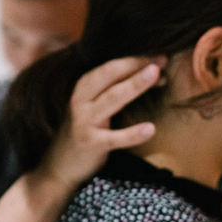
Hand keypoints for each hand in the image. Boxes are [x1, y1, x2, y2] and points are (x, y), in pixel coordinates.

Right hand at [31, 56, 160, 198]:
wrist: (59, 166)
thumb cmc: (84, 131)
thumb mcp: (92, 106)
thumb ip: (115, 89)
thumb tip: (154, 74)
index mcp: (83, 88)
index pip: (110, 67)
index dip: (134, 59)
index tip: (158, 54)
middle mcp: (80, 101)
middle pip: (110, 75)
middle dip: (136, 64)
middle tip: (162, 58)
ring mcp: (84, 122)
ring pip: (112, 99)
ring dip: (135, 85)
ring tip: (157, 75)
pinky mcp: (90, 144)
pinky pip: (114, 138)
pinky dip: (132, 134)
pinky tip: (150, 129)